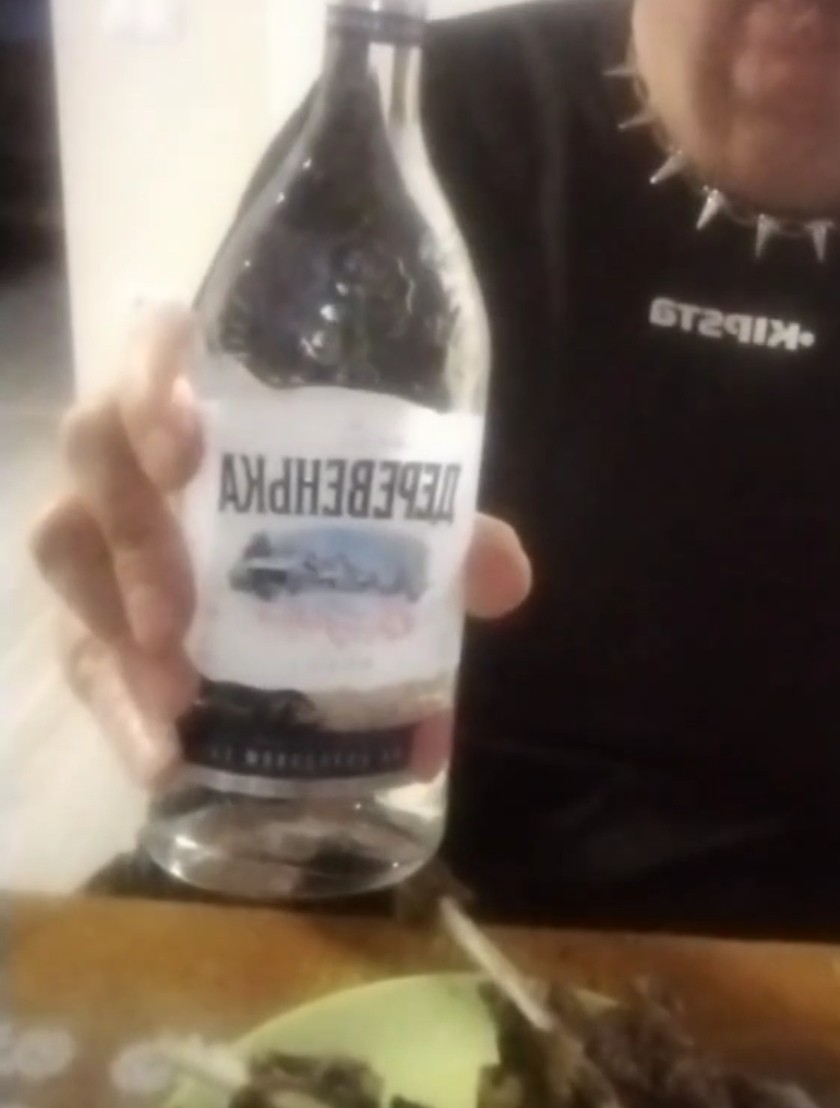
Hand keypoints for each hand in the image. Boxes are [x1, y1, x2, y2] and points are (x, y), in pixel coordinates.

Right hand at [31, 305, 531, 785]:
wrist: (278, 570)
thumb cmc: (327, 506)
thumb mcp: (389, 517)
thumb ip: (445, 534)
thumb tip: (505, 577)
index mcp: (210, 392)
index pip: (155, 346)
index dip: (151, 384)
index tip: (188, 453)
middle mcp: (138, 447)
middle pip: (94, 453)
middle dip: (131, 534)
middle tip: (179, 614)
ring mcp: (103, 529)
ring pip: (64, 547)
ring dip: (109, 619)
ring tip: (177, 693)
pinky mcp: (92, 611)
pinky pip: (80, 651)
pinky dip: (118, 710)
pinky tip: (164, 760)